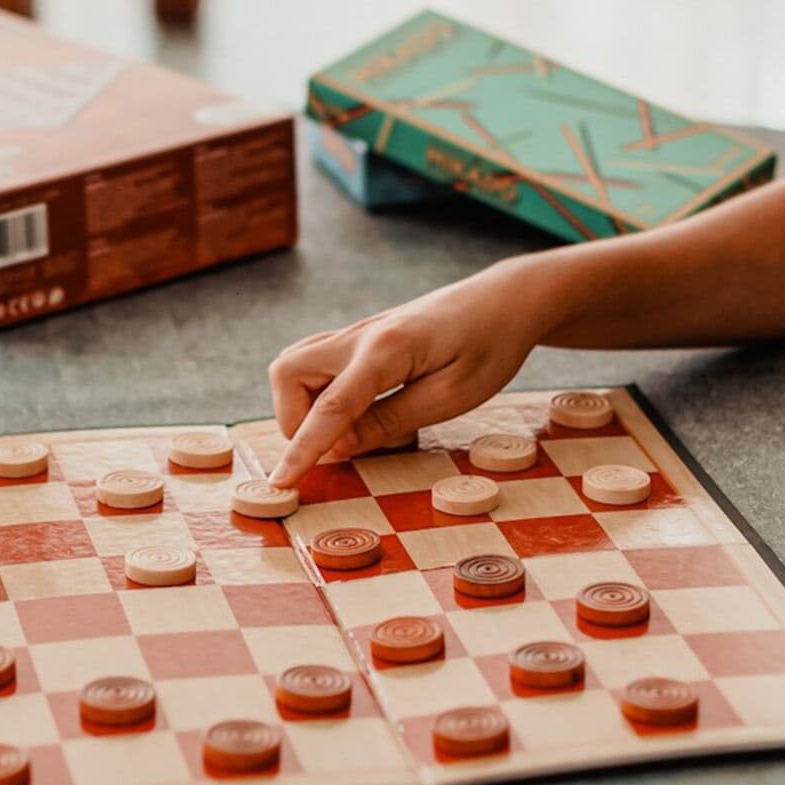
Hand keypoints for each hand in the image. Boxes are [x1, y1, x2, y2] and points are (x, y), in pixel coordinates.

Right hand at [267, 259, 546, 484]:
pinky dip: (320, 392)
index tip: (280, 483)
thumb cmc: (489, 347)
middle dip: (296, 420)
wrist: (504, 301)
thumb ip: (391, 421)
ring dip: (304, 405)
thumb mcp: (452, 396)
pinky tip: (360, 408)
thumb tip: (340, 447)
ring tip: (353, 428)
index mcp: (386, 350)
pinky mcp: (361, 338)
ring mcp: (357, 333)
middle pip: (288, 374)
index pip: (330, 406)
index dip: (303, 449)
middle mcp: (359, 336)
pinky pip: (316, 363)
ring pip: (295, 365)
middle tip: (343, 446)